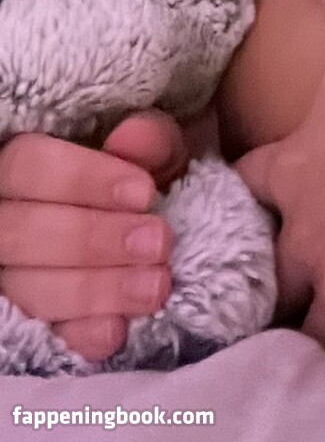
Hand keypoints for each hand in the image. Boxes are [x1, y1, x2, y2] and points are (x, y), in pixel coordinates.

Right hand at [0, 112, 185, 361]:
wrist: (142, 229)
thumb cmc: (137, 182)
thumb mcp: (150, 155)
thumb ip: (148, 142)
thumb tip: (134, 138)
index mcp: (20, 168)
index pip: (28, 166)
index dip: (84, 179)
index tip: (144, 193)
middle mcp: (1, 223)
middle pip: (21, 232)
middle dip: (93, 240)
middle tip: (158, 244)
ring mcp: (8, 277)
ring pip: (24, 289)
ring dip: (94, 291)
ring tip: (156, 287)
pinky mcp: (27, 325)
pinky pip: (42, 337)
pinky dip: (78, 336)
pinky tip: (116, 331)